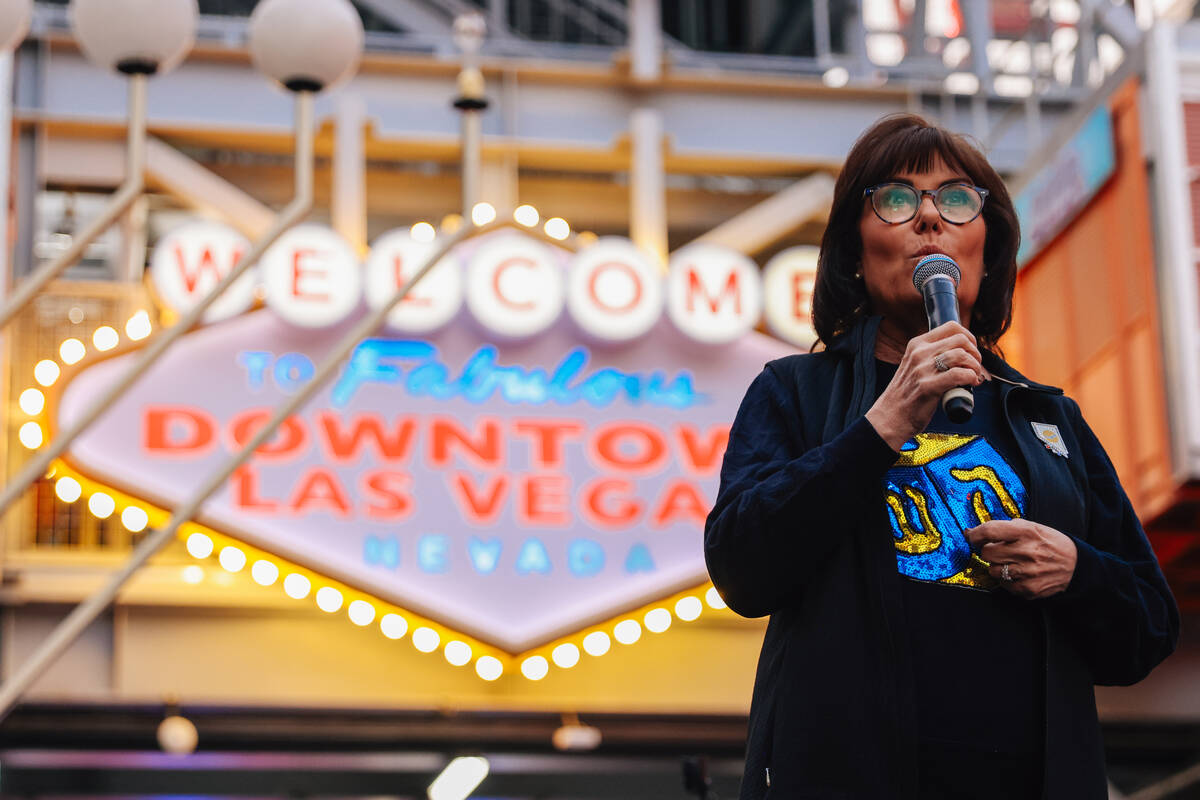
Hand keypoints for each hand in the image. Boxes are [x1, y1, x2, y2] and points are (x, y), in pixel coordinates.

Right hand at [865, 322, 984, 450]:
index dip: (969, 337)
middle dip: (975, 353)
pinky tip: (970, 385)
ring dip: (975, 367)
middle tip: (975, 367)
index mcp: (916, 345)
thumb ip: (932, 356)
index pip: (952, 326)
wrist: (889, 418)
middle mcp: (919, 353)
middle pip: (961, 340)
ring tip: (974, 377)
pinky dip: (971, 378)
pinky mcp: (928, 386)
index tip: (972, 350)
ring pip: (962, 355)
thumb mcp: (914, 366)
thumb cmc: (905, 395)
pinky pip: (960, 375)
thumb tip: (962, 352)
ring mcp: (922, 369)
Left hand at [964, 519, 1077, 598]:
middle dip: (989, 551)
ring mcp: (1028, 573)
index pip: (990, 531)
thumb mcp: (1033, 527)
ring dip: (998, 566)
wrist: (1076, 566)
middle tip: (999, 550)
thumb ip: (1005, 528)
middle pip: (987, 553)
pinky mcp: (1029, 589)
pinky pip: (1003, 584)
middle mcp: (1027, 552)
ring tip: (1012, 562)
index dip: (975, 534)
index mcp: (1027, 532)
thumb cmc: (1050, 543)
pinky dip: (1007, 579)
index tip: (971, 536)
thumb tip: (972, 532)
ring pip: (993, 570)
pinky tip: (1019, 573)